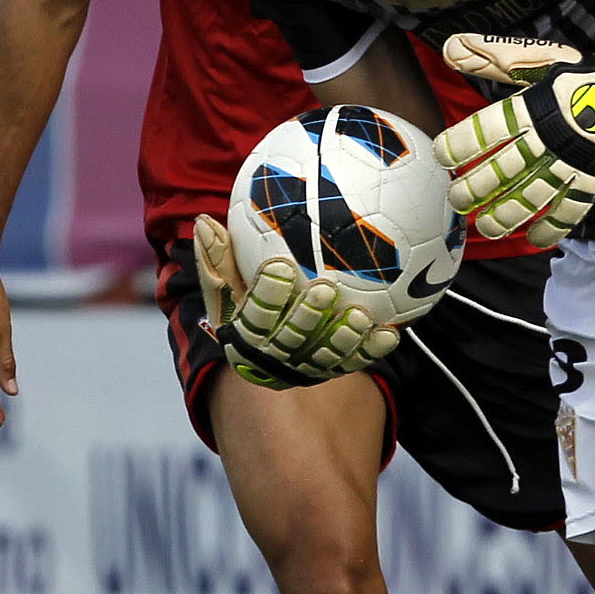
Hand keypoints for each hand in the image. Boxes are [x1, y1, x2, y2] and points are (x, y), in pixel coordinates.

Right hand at [193, 214, 400, 388]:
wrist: (265, 344)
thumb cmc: (245, 302)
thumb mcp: (227, 284)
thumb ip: (217, 257)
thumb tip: (203, 221)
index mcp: (243, 337)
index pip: (253, 317)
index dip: (267, 295)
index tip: (280, 265)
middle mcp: (272, 359)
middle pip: (290, 340)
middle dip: (307, 316)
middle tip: (325, 288)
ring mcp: (305, 369)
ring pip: (324, 357)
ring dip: (343, 338)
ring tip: (359, 315)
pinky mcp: (332, 372)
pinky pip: (353, 362)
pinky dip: (371, 349)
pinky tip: (391, 333)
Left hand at [434, 12, 594, 247]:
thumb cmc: (573, 73)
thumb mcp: (532, 60)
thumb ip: (490, 58)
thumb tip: (449, 48)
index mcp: (531, 107)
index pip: (489, 128)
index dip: (461, 143)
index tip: (442, 155)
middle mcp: (549, 136)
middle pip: (506, 169)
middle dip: (477, 188)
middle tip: (456, 199)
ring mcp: (571, 159)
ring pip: (535, 194)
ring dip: (508, 214)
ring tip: (486, 228)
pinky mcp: (591, 175)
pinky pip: (573, 207)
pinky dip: (555, 225)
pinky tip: (534, 239)